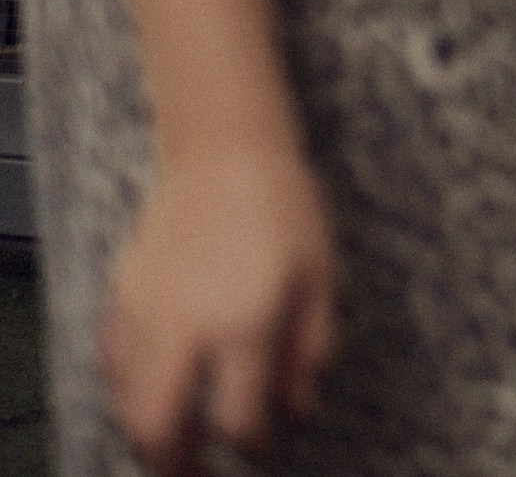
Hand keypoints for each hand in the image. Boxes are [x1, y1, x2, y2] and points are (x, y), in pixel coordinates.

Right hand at [103, 147, 337, 475]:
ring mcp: (145, 314)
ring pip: (126, 402)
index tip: (262, 447)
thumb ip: (311, 349)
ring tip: (175, 440)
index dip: (251, 445)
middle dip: (176, 465)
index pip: (237, 418)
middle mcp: (186, 329)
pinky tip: (152, 389)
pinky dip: (127, 390)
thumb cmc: (287, 210)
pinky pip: (111, 364)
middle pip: (160, 428)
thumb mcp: (321, 278)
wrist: (225, 152)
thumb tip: (298, 408)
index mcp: (245, 325)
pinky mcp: (121, 296)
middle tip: (196, 474)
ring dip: (147, 431)